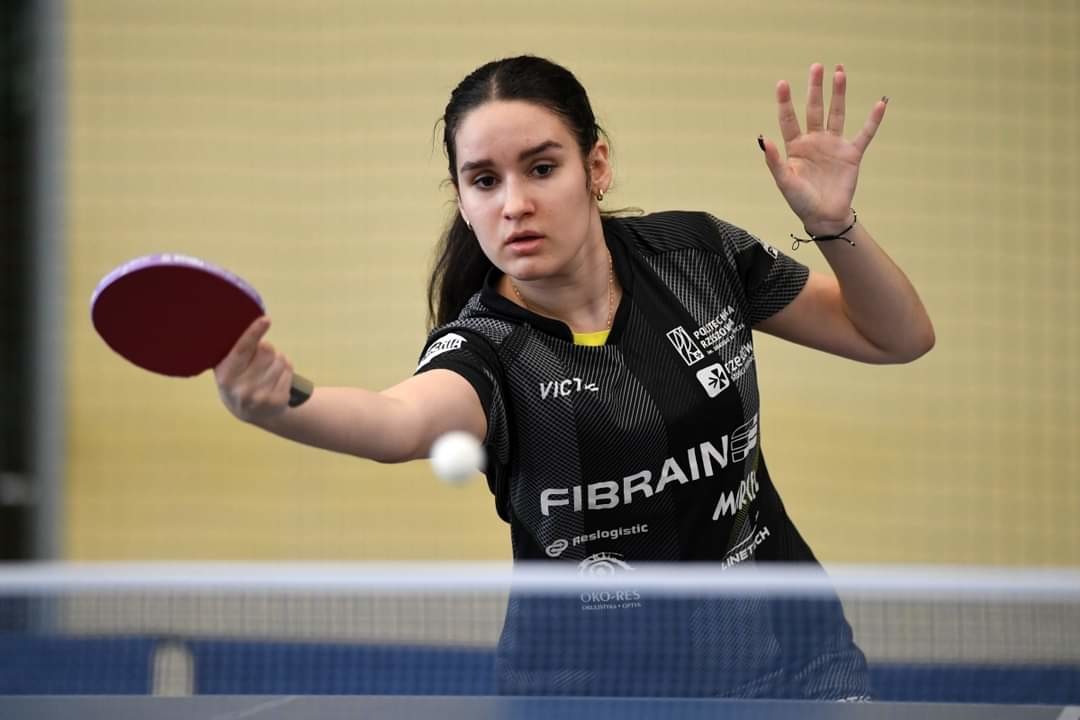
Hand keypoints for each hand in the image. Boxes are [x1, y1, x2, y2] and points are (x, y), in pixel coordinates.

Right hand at [214, 316, 294, 422]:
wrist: (249, 412)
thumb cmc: (238, 380)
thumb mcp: (228, 367)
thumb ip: (235, 349)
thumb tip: (252, 324)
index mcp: (225, 376)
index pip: (242, 349)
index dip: (254, 332)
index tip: (266, 320)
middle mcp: (242, 389)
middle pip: (266, 350)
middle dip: (267, 348)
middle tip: (261, 357)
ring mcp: (261, 397)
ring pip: (280, 360)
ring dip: (277, 359)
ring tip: (268, 369)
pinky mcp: (278, 401)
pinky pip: (289, 371)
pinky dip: (285, 370)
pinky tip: (276, 378)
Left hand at [759, 63, 886, 234]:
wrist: (824, 216)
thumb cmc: (800, 201)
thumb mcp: (784, 182)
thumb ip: (774, 161)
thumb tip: (764, 139)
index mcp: (795, 147)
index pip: (789, 119)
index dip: (785, 101)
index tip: (782, 83)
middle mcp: (814, 141)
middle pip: (814, 109)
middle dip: (815, 88)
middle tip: (817, 66)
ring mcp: (834, 145)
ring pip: (837, 114)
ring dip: (838, 94)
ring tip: (839, 72)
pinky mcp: (851, 154)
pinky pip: (865, 133)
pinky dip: (873, 119)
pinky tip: (881, 103)